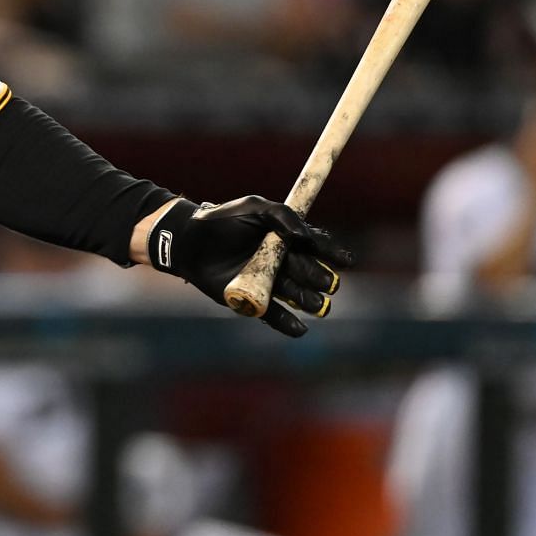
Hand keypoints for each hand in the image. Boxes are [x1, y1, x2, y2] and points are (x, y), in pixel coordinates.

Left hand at [134, 196, 352, 337]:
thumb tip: (305, 236)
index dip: (331, 253)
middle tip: (326, 282)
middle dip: (319, 278)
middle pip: (308, 272)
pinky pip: (274, 315)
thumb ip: (281, 215)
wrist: (189, 240)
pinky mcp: (251, 300)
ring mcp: (267, 282)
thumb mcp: (252, 207)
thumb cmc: (221, 220)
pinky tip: (300, 328)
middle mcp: (281, 262)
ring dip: (308, 300)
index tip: (345, 260)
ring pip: (295, 294)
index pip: (315, 246)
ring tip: (316, 303)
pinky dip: (287, 324)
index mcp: (285, 238)